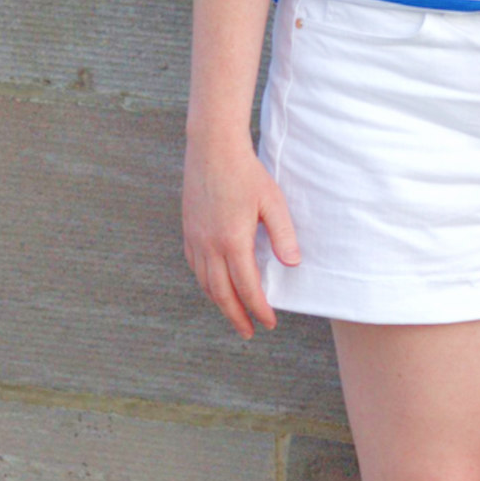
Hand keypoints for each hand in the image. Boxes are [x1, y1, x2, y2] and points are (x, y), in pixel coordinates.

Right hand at [182, 133, 299, 339]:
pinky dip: (205, 283)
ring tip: (234, 314)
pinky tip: (215, 285)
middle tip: (249, 332)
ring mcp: (195, 238)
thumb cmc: (247, 173)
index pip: (246, 287)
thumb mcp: (273, 202)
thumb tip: (292, 265)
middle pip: (221, 293)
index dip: (258, 309)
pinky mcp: (188, 230)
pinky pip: (194, 266)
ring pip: (205, 282)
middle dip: (236, 316)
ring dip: (220, 302)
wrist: (212, 148)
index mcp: (232, 241)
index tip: (269, 322)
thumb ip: (283, 235)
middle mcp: (209, 245)